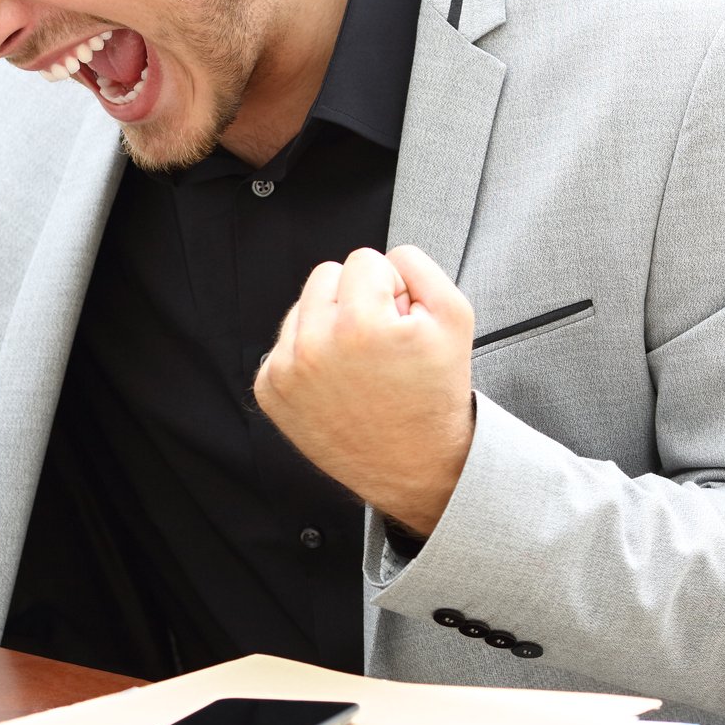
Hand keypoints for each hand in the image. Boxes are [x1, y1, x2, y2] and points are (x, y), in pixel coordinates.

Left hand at [253, 245, 476, 534]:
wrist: (415, 466)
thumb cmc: (436, 393)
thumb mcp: (455, 319)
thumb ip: (420, 267)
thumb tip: (384, 257)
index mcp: (360, 325)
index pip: (365, 259)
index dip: (392, 286)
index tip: (401, 322)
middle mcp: (314, 347)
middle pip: (326, 274)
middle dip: (356, 298)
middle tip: (381, 341)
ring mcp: (286, 371)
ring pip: (302, 306)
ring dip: (330, 322)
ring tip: (359, 362)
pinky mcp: (269, 390)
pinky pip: (284, 341)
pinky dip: (308, 353)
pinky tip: (337, 380)